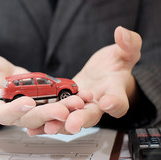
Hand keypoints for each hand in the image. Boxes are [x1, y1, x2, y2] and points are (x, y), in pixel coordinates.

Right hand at [0, 52, 86, 127]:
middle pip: (28, 117)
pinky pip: (53, 100)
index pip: (2, 113)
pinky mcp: (38, 98)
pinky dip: (66, 98)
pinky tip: (81, 94)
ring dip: (62, 108)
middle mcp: (11, 110)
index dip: (13, 110)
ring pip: (45, 111)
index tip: (26, 102)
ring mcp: (26, 105)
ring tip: (78, 102)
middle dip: (45, 113)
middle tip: (63, 109)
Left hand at [27, 26, 141, 135]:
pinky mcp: (65, 106)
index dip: (115, 103)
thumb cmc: (116, 63)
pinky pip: (57, 116)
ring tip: (48, 127)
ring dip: (60, 124)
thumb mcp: (124, 51)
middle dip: (82, 119)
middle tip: (72, 124)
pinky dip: (45, 123)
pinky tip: (32, 128)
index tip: (107, 102)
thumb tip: (121, 32)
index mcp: (115, 92)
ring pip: (72, 118)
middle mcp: (98, 105)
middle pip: (92, 115)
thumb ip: (128, 44)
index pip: (120, 101)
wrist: (103, 73)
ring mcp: (80, 107)